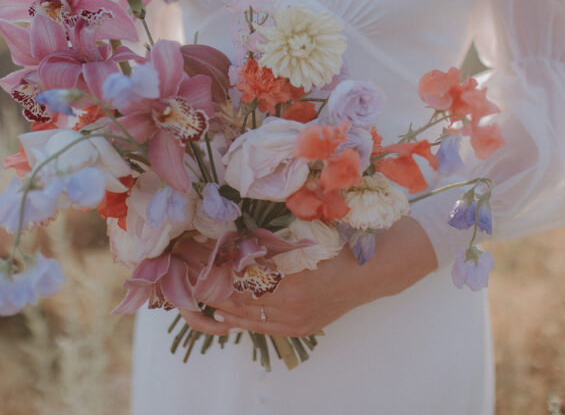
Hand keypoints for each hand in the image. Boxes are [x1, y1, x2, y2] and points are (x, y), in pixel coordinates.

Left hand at [179, 216, 436, 336]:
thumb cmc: (344, 242)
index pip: (240, 278)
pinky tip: (223, 312)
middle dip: (210, 281)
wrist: (376, 270)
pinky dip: (241, 319)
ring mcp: (297, 322)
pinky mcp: (301, 328)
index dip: (215, 263)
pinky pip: (263, 327)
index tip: (194, 247)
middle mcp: (292, 309)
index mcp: (293, 283)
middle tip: (188, 263)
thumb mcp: (305, 235)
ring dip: (220, 301)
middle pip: (238, 300)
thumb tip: (233, 239)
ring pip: (247, 317)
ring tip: (198, 284)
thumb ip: (271, 243)